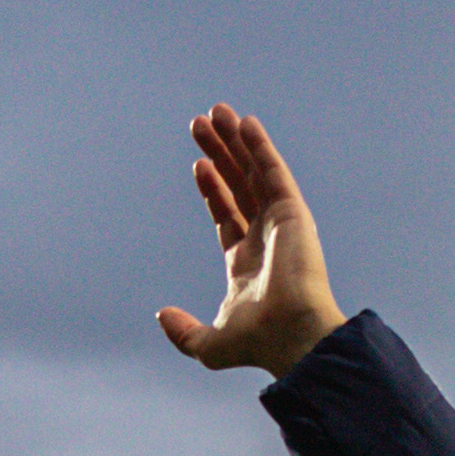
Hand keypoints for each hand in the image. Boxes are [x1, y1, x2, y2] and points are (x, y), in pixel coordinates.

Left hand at [153, 109, 343, 378]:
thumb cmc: (259, 343)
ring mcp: (280, 222)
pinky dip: (260, 146)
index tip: (198, 165)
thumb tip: (162, 315)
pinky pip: (273, 171)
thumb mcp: (209, 343)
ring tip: (216, 112)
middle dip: (220, 153)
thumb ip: (184, 332)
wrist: (293, 337)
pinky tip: (245, 123)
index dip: (212, 189)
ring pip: (254, 171)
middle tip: (202, 123)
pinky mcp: (293, 212)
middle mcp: (265, 237)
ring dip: (236, 141)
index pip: (227, 214)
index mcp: (246, 262)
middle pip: (238, 184)